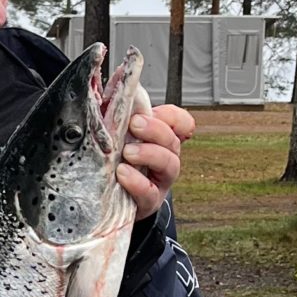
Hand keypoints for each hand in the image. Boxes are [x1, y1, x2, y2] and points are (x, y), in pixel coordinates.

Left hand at [116, 103, 194, 217]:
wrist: (114, 201)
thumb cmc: (119, 162)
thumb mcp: (123, 139)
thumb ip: (124, 121)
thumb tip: (115, 95)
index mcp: (162, 140)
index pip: (182, 123)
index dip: (173, 117)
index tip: (153, 112)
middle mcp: (167, 158)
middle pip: (173, 140)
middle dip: (155, 129)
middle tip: (134, 124)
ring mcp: (161, 181)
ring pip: (169, 164)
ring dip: (149, 154)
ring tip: (128, 151)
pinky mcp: (149, 202)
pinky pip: (149, 192)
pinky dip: (136, 181)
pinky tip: (122, 173)